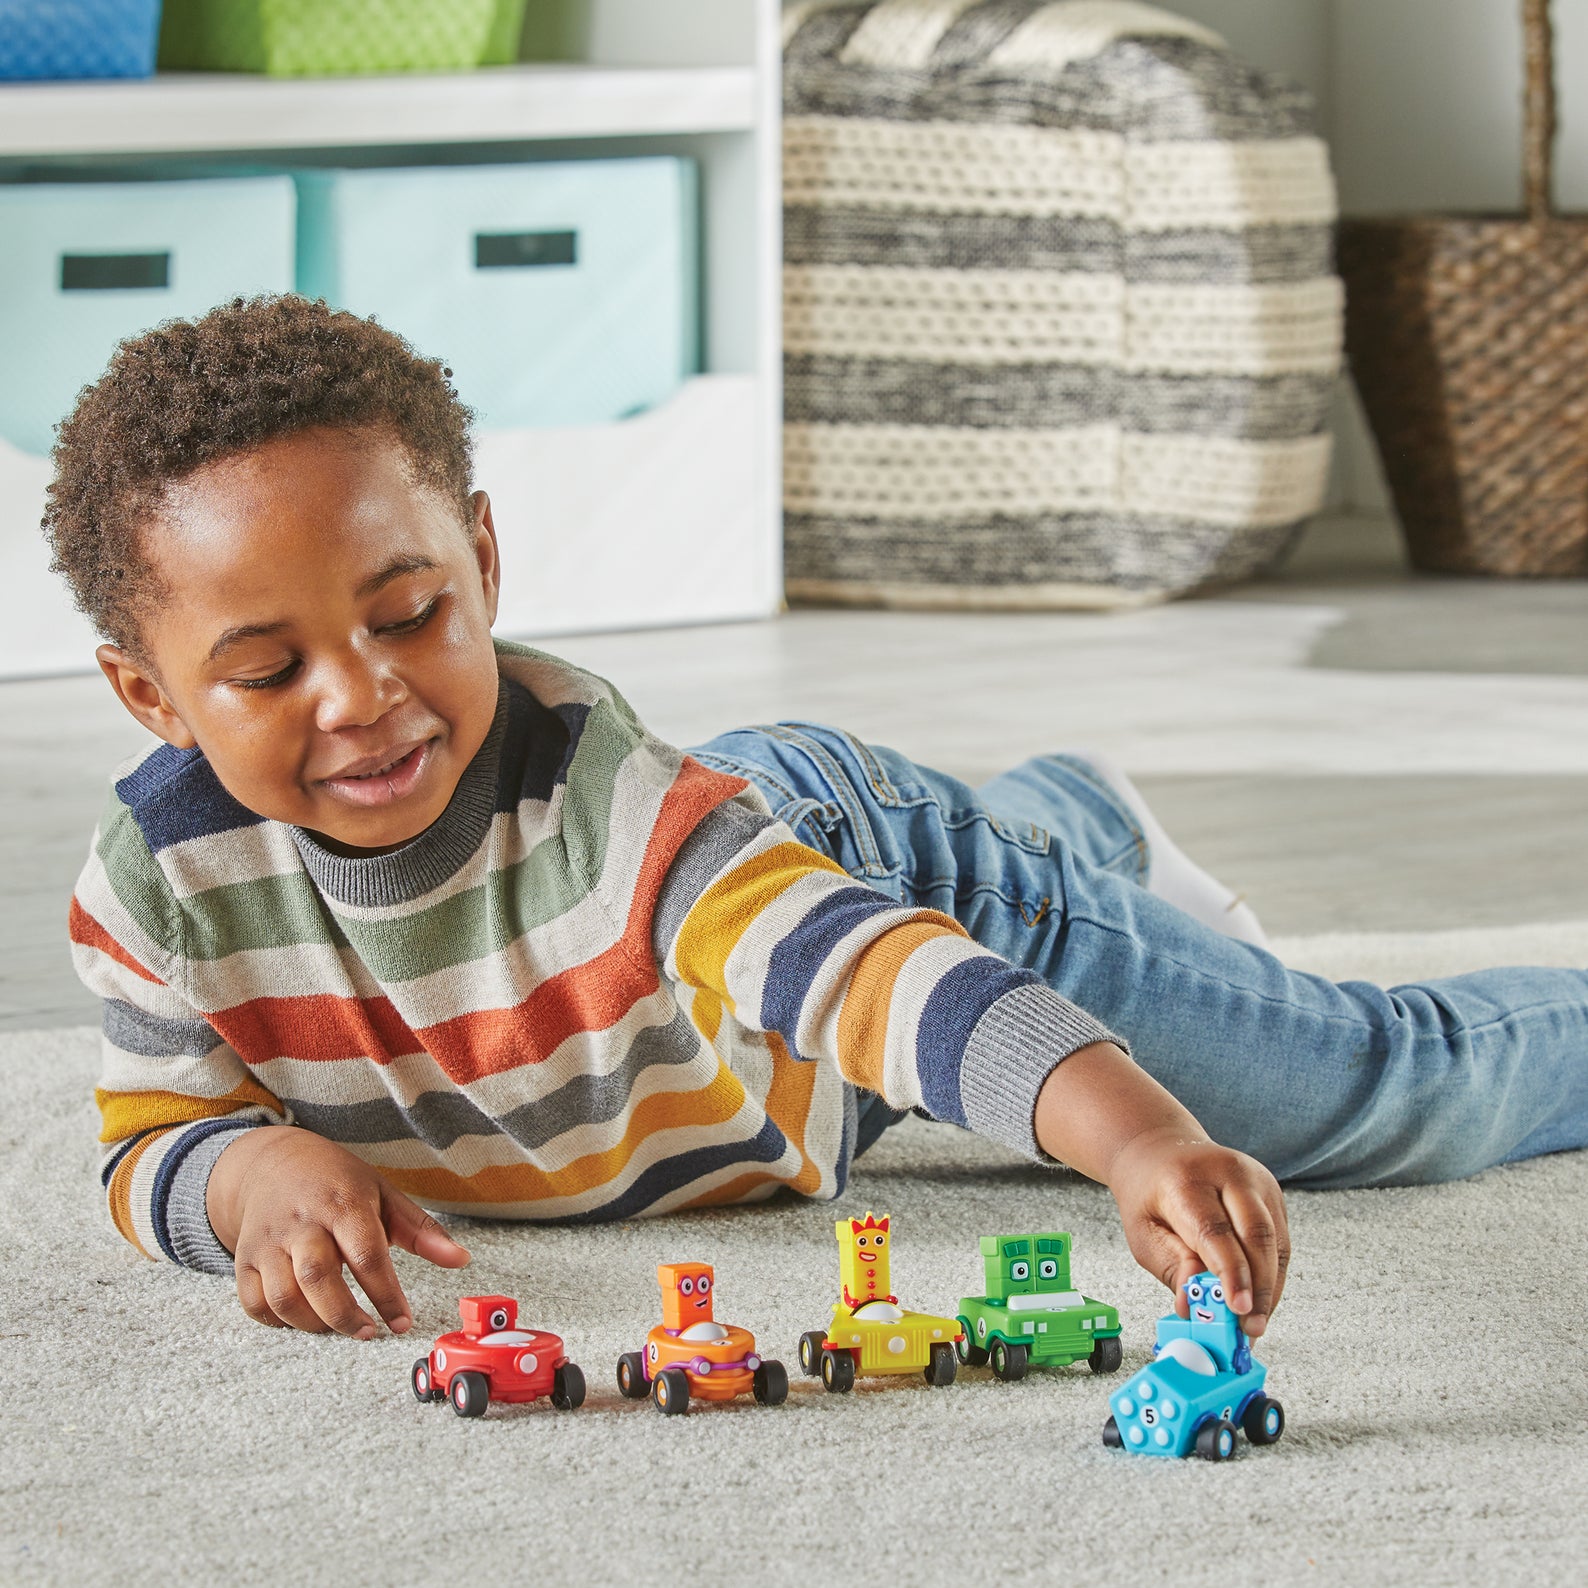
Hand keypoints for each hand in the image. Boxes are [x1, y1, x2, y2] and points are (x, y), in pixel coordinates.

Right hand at [206, 1125, 470, 1337]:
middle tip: (369, 1332)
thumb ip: (421, 1230)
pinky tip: (305, 1320)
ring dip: (313, 1324)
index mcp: (343, 1203)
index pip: (367, 1253)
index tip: (402, 1322)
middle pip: (317, 1277)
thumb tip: (462, 1260)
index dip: (386, 1294)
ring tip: (341, 1327)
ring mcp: (268, 1241)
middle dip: (344, 1315)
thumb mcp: (383, 1194)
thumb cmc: (338, 1182)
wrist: (273, 1162)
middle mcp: (302, 1222)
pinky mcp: (245, 1258)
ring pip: (282, 1296)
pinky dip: (278, 1322)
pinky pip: (254, 1303)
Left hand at [1106, 1124, 1289, 1337]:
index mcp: (1187, 1179)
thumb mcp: (1144, 1232)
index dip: (1231, 1273)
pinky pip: (1280, 1240)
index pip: (1215, 1230)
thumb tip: (1194, 1305)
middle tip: (1250, 1328)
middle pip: (1257, 1234)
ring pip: (1275, 1241)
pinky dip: (1272, 1275)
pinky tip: (1259, 1300)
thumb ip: (1172, 1267)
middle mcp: (1229, 1172)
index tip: (1237, 1310)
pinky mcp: (1271, 1192)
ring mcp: (1256, 1179)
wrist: (1160, 1151)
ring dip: (1270, 1288)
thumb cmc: (1149, 1193)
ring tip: (1254, 1324)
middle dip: (1259, 1288)